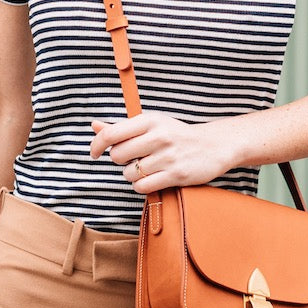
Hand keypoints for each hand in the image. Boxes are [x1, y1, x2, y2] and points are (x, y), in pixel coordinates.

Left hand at [89, 112, 233, 193]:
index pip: (111, 133)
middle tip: (133, 158)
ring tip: (146, 168)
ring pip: (129, 173)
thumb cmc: (176, 134)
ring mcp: (167, 156)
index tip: (94, 152)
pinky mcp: (176, 174)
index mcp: (149, 120)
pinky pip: (142, 186)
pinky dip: (141, 186)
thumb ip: (121, 127)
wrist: (213, 145)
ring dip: (132, 175)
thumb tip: (94, 126)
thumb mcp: (151, 125)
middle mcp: (158, 136)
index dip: (97, 145)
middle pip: (117, 155)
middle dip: (120, 161)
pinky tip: (151, 179)